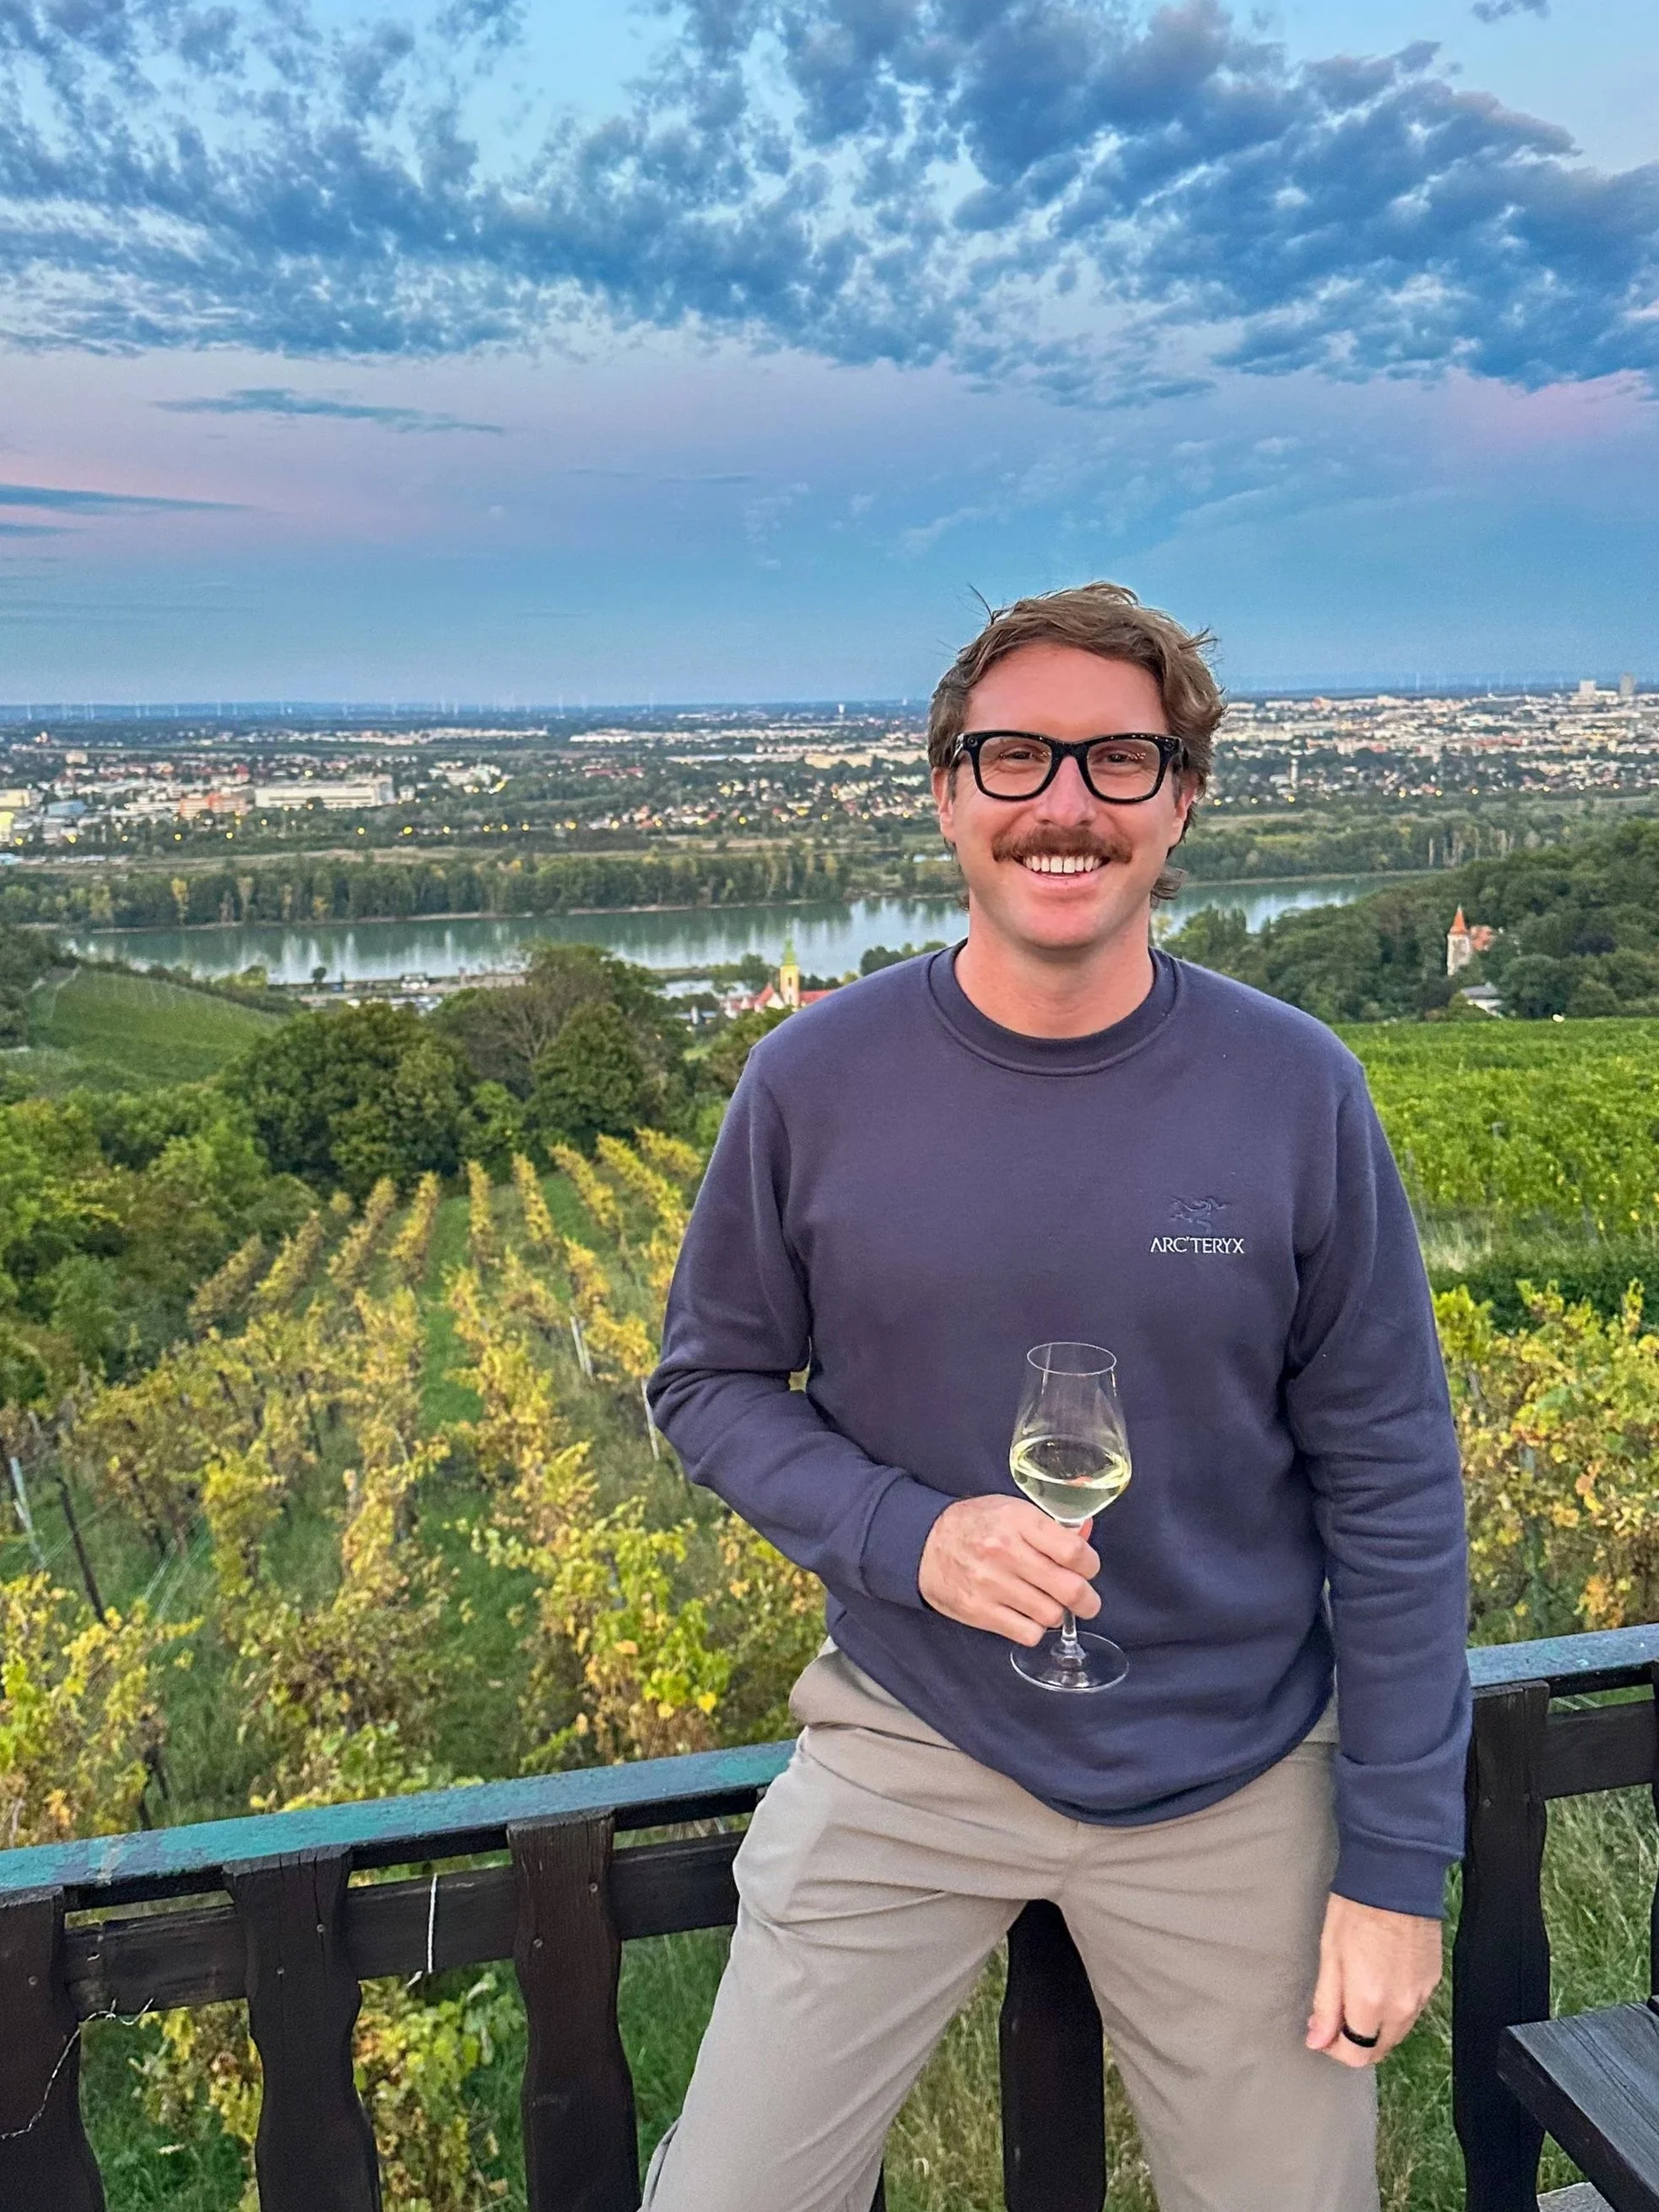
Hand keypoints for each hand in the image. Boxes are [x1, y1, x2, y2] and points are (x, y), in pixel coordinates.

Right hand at [919, 1495, 1100, 1643]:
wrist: (924, 1543)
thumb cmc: (974, 1524)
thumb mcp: (1011, 1510)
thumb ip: (1049, 1526)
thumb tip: (1086, 1538)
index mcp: (1018, 1521)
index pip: (1074, 1551)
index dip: (1090, 1565)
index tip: (1088, 1569)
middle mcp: (1005, 1552)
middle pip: (1069, 1588)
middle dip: (1087, 1600)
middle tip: (1086, 1601)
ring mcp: (991, 1584)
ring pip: (1051, 1614)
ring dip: (1056, 1613)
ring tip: (1048, 1603)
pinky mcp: (980, 1611)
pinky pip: (1027, 1633)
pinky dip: (1034, 1629)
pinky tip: (1027, 1616)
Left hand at [1305, 1892, 1441, 2066]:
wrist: (1395, 1878)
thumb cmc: (1357, 1909)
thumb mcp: (1330, 1955)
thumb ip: (1326, 2004)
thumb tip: (1317, 2041)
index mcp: (1371, 2002)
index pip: (1355, 2054)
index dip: (1334, 2048)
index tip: (1322, 2030)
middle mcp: (1401, 2007)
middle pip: (1378, 2048)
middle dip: (1355, 2041)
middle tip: (1336, 2013)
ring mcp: (1422, 1996)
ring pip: (1397, 2032)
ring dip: (1375, 2026)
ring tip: (1357, 1992)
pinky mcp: (1433, 1981)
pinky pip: (1412, 2010)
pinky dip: (1394, 2007)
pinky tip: (1381, 1981)